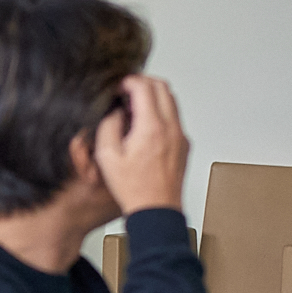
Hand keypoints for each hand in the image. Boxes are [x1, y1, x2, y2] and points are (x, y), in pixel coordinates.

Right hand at [93, 75, 190, 216]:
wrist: (156, 211)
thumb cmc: (134, 189)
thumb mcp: (107, 156)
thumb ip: (108, 126)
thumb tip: (113, 110)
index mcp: (151, 128)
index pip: (144, 86)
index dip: (128, 81)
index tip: (118, 87)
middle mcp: (171, 128)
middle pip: (163, 87)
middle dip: (143, 82)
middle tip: (127, 91)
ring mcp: (181, 136)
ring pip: (172, 100)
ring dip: (153, 96)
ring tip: (134, 108)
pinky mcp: (184, 145)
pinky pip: (175, 117)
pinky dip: (161, 112)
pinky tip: (145, 126)